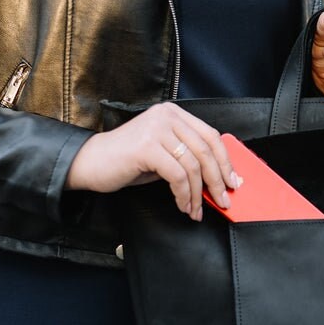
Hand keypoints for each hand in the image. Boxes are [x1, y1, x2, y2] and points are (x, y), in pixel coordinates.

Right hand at [66, 102, 240, 221]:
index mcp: (173, 114)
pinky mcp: (146, 147)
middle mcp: (166, 116)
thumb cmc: (127, 162)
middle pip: (206, 151)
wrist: (90, 163)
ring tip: (195, 210)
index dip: (226, 161)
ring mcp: (156, 130)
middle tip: (222, 201)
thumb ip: (187, 157)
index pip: (211, 136)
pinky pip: (177, 176)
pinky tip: (183, 206)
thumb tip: (217, 178)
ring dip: (198, 194)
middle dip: (217, 181)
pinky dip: (184, 195)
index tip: (233, 182)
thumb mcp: (163, 154)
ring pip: (193, 166)